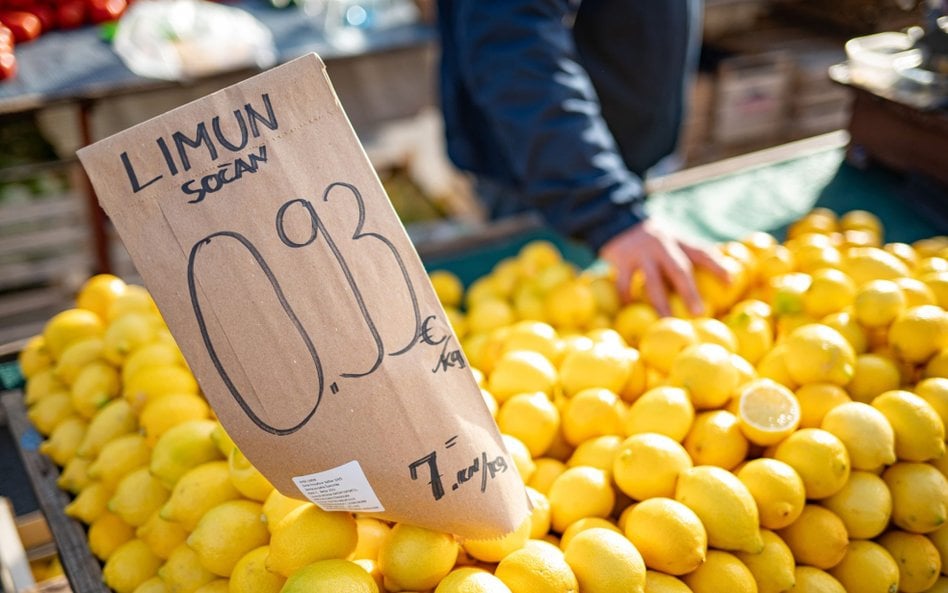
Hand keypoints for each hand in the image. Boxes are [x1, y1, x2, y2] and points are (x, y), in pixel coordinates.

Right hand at [599, 218, 729, 316]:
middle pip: (679, 270)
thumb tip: (713, 276)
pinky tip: (630, 311)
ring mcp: (642, 253)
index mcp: (677, 242)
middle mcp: (662, 246)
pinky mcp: (622, 260)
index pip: (701, 252)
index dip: (717, 266)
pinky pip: (625, 283)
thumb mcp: (669, 239)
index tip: (731, 283)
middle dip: (690, 292)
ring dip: (660, 303)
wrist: (615, 220)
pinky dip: (627, 298)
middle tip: (698, 312)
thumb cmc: (649, 239)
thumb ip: (684, 254)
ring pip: (653, 282)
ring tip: (665, 320)